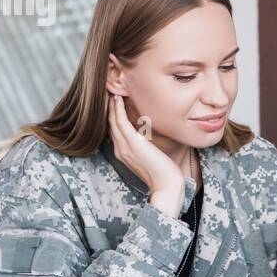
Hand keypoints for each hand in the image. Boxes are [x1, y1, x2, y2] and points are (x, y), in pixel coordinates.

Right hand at [108, 93, 185, 215]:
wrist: (167, 186)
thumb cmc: (164, 173)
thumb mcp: (152, 156)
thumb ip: (146, 146)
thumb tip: (149, 134)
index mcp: (123, 153)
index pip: (115, 130)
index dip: (113, 114)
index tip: (115, 100)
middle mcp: (120, 149)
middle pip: (110, 123)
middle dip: (109, 107)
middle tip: (110, 90)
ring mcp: (124, 147)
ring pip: (113, 120)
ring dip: (111, 105)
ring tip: (111, 90)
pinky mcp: (132, 143)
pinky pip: (120, 121)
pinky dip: (117, 109)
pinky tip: (117, 98)